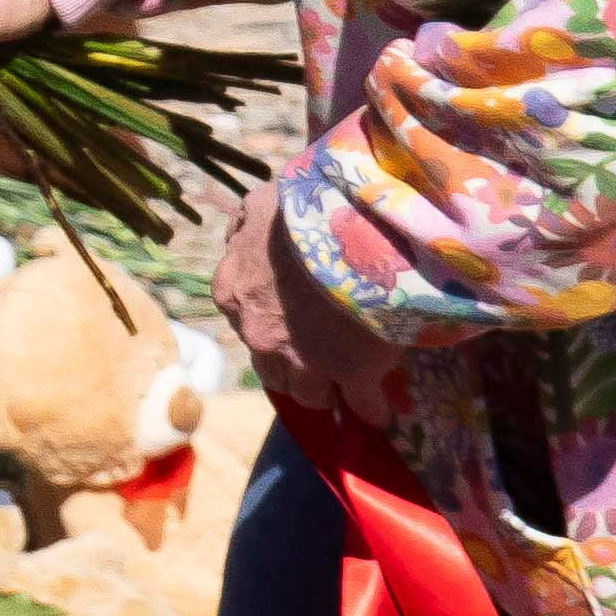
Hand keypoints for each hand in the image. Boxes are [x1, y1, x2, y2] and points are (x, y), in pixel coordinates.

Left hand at [206, 181, 365, 423]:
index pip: (247, 325)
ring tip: (349, 386)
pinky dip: (372, 408)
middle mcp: (258, 333)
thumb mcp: (261, 208)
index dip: (275, 329)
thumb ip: (244, 229)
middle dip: (293, 367)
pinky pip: (363, 403)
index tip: (293, 329)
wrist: (358, 222)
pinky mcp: (352, 374)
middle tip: (318, 362)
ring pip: (309, 392)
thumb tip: (237, 239)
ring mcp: (303, 359)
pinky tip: (382, 408)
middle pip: (272, 368)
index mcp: (233, 293)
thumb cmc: (308, 207)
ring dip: (327, 389)